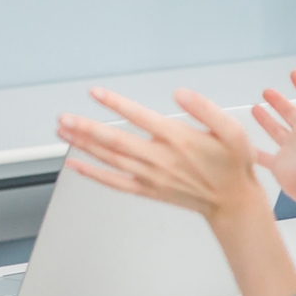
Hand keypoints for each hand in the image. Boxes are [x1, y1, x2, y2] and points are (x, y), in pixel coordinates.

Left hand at [56, 87, 269, 223]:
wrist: (232, 201)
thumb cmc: (232, 164)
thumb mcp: (232, 130)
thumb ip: (205, 109)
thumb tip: (179, 93)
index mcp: (177, 139)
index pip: (138, 117)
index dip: (115, 104)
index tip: (95, 93)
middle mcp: (159, 158)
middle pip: (115, 141)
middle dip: (85, 128)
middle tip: (63, 118)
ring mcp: (150, 176)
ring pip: (110, 159)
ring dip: (83, 145)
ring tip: (63, 132)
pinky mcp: (147, 190)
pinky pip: (114, 182)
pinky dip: (92, 173)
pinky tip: (75, 164)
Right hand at [251, 62, 295, 206]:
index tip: (294, 73)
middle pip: (291, 112)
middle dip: (280, 102)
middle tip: (267, 91)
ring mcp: (292, 149)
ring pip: (277, 130)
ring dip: (267, 120)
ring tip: (255, 108)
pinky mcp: (280, 164)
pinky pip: (263, 156)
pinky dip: (253, 149)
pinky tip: (244, 143)